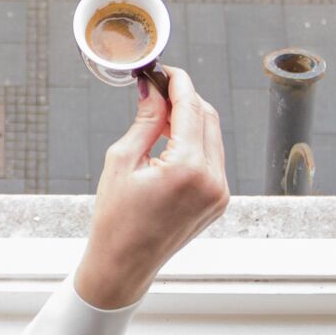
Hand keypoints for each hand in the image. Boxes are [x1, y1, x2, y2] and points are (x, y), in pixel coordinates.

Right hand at [74, 65, 228, 309]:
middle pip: (208, 117)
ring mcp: (220, 192)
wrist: (124, 265)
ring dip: (191, 120)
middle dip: (185, 98)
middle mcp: (212, 180)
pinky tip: (170, 142)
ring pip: (213, 136)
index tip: (164, 69)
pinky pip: (213, 158)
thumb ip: (145, 120)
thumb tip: (153, 89)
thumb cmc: (115, 217)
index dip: (179, 82)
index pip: (192, 108)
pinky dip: (195, 143)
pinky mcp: (219, 201)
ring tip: (160, 116)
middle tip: (157, 89)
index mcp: (188, 168)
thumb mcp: (122, 161)